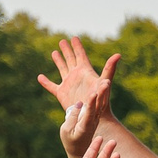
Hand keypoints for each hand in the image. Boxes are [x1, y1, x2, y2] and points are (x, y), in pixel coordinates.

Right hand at [37, 37, 118, 157]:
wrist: (92, 120)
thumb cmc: (101, 104)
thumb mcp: (105, 84)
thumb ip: (109, 70)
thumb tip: (117, 55)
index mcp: (85, 73)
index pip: (81, 55)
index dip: (77, 46)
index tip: (74, 37)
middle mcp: (77, 77)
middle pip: (70, 60)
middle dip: (67, 50)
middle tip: (62, 40)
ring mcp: (69, 86)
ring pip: (62, 70)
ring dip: (58, 61)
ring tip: (54, 52)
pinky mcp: (63, 95)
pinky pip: (52, 87)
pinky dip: (46, 82)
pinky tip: (40, 77)